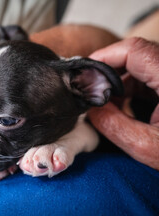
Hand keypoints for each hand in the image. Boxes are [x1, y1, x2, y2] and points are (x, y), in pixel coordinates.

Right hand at [88, 37, 158, 169]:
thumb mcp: (147, 147)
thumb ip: (113, 125)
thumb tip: (90, 109)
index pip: (134, 50)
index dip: (104, 57)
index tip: (85, 73)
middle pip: (135, 54)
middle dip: (108, 71)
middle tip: (90, 90)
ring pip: (140, 65)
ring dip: (118, 81)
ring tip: (105, 103)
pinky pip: (148, 76)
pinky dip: (130, 88)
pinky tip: (120, 105)